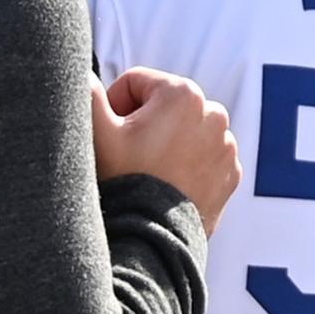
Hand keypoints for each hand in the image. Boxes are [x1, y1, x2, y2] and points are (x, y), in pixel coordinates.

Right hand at [90, 68, 241, 234]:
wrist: (150, 238)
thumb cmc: (124, 181)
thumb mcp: (96, 132)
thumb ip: (86, 92)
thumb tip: (83, 75)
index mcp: (183, 93)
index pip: (136, 82)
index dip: (114, 106)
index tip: (112, 134)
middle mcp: (214, 113)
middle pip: (162, 106)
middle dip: (142, 124)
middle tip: (128, 155)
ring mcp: (226, 145)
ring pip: (183, 131)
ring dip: (165, 144)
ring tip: (147, 171)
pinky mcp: (230, 173)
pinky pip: (202, 157)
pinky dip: (186, 165)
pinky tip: (166, 184)